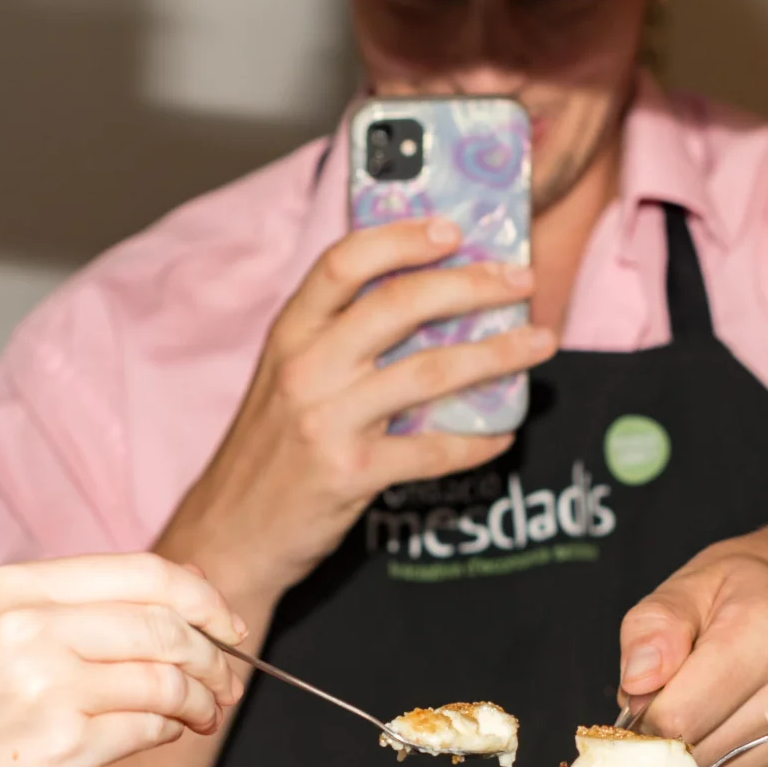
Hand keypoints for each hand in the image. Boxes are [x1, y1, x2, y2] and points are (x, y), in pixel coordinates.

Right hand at [0, 553, 244, 766]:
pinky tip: (168, 736)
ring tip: (204, 714)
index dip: (203, 600)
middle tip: (227, 680)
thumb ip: (78, 615)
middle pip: (166, 624)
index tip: (227, 626)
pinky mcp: (59, 748)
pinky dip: (172, 733)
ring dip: (202, 700)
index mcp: (13, 588)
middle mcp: (28, 627)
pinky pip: (149, 730)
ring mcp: (44, 687)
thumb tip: (183, 599)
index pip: (144, 572)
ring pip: (166, 678)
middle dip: (214, 655)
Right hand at [156, 219, 557, 613]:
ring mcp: (327, 420)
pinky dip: (476, 442)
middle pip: (398, 304)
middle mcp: (305, 368)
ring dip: (496, 354)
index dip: (402, 237)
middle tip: (521, 281)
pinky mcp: (350, 473)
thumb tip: (421, 301)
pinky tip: (503, 434)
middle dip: (471, 285)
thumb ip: (335, 341)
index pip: (344, 262)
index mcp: (289, 335)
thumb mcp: (285, 379)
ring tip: (539, 343)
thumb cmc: (268, 453)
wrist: (229, 536)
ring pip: (429, 371)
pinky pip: (432, 451)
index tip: (453, 230)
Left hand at [616, 523, 767, 766]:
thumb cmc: (755, 587)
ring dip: (694, 752)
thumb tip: (637, 683)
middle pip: (697, 753)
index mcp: (766, 634)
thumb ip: (653, 627)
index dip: (644, 715)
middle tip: (676, 695)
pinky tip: (732, 722)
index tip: (643, 698)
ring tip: (708, 703)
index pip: (678, 718)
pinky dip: (723, 763)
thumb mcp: (694, 582)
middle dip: (668, 735)